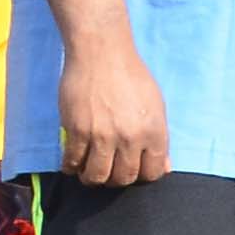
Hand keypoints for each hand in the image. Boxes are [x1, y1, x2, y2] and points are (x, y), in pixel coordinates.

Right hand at [50, 52, 168, 189]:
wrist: (102, 54)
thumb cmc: (131, 76)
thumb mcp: (155, 106)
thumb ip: (159, 138)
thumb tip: (163, 167)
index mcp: (154, 131)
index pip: (152, 172)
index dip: (143, 175)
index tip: (133, 170)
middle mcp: (130, 137)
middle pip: (123, 178)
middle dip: (117, 180)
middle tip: (110, 171)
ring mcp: (102, 135)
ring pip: (97, 176)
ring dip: (93, 178)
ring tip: (90, 171)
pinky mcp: (77, 130)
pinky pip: (72, 162)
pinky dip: (71, 168)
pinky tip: (73, 163)